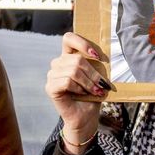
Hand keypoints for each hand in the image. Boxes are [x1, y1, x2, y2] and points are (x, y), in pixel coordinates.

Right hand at [46, 32, 111, 153]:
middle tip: (102, 85)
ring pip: (73, 70)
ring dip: (88, 82)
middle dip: (93, 73)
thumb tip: (104, 55)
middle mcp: (58, 64)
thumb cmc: (93, 95)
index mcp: (69, 56)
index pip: (68, 38)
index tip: (97, 56)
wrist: (86, 117)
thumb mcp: (97, 76)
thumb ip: (97, 64)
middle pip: (76, 59)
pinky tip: (82, 93)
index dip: (82, 43)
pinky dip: (79, 88)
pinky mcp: (50, 87)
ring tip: (95, 91)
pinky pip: (67, 81)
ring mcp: (52, 75)